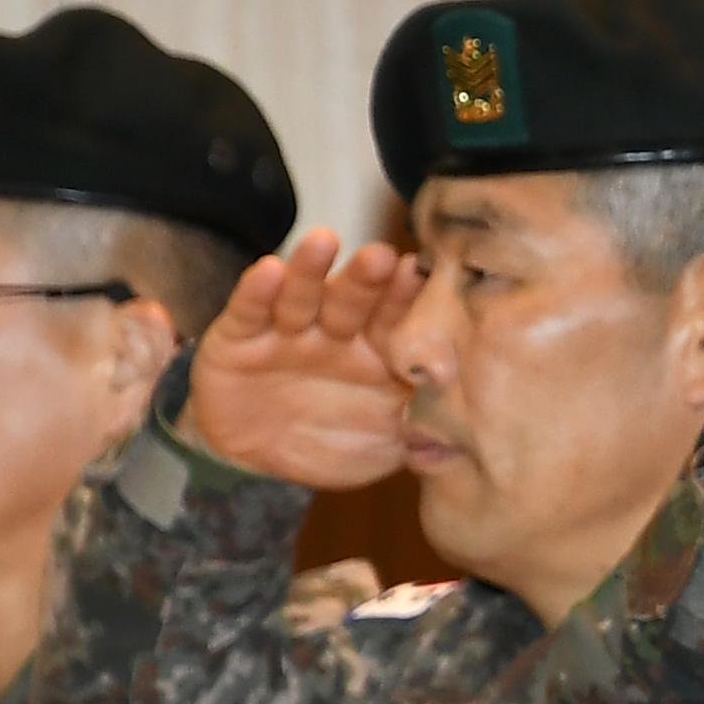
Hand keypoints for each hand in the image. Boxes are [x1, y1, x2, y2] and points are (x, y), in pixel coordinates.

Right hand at [182, 232, 422, 488]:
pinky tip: (269, 270)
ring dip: (311, 269)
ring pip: (301, 295)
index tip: (422, 276)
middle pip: (353, 300)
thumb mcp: (382, 447)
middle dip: (367, 279)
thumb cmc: (332, 444)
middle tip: (383, 257)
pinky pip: (248, 311)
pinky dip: (257, 292)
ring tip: (324, 242)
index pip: (397, 321)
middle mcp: (335, 333)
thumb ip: (420, 435)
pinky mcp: (239, 337)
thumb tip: (464, 437)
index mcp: (377, 353)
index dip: (408, 301)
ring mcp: (287, 332)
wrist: (256, 460)